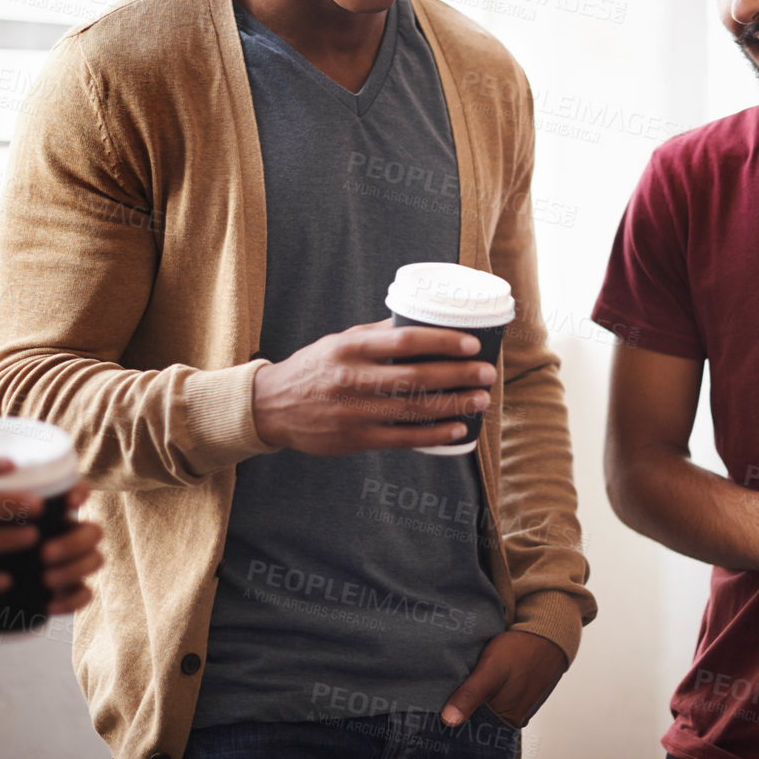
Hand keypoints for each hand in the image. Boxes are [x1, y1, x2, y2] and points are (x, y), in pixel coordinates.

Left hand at [42, 479, 102, 615]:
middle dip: (74, 542)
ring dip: (75, 569)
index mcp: (52, 510)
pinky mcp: (67, 590)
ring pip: (95, 560)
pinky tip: (49, 605)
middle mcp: (69, 533)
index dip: (81, 493)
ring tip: (45, 580)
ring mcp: (72, 562)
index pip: (79, 492)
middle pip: (94, 531)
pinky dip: (71, 600)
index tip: (68, 501)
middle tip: (45, 553)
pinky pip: (84, 594)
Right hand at [251, 319, 497, 455]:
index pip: (405, 340)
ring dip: (453, 404)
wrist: (271, 408)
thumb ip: (377, 333)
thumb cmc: (314, 368)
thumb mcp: (339, 341)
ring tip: (480, 399)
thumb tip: (420, 319)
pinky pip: (402, 438)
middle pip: (416, 376)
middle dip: (458, 374)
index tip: (471, 343)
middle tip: (486, 372)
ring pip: (414, 409)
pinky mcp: (355, 439)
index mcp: (351, 347)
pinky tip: (457, 429)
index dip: (443, 341)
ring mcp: (354, 412)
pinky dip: (434, 434)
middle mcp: (353, 378)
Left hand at [440, 630, 567, 727]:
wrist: (548, 633)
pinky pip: (501, 699)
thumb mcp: (489, 671)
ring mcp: (521, 706)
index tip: (439, 709)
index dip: (457, 719)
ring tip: (463, 686)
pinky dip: (490, 692)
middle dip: (466, 710)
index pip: (474, 729)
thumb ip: (470, 695)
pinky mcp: (523, 694)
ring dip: (478, 700)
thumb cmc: (520, 651)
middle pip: (482, 720)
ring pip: (491, 709)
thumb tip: (449, 721)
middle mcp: (515, 718)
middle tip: (447, 694)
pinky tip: (482, 681)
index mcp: (508, 719)